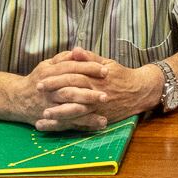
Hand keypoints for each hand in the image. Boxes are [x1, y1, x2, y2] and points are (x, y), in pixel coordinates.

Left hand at [28, 49, 162, 132]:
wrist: (140, 92)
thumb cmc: (122, 75)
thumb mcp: (107, 63)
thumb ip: (89, 58)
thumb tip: (74, 50)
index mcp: (96, 79)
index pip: (73, 77)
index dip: (56, 78)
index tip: (41, 78)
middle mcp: (96, 94)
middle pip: (72, 95)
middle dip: (53, 95)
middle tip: (37, 95)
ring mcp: (98, 108)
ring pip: (75, 113)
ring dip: (58, 115)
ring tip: (42, 117)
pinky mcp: (99, 118)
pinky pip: (81, 124)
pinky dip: (67, 126)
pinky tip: (54, 128)